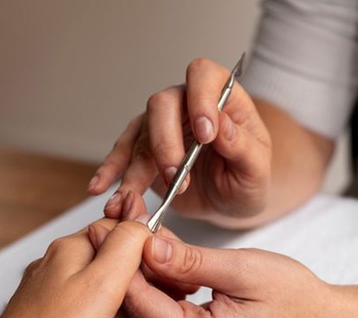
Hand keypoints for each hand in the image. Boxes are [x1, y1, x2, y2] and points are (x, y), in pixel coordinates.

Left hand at [0, 216, 152, 317]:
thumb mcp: (102, 283)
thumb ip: (127, 245)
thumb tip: (143, 222)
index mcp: (68, 248)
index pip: (119, 227)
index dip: (148, 244)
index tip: (167, 268)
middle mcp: (56, 264)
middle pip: (110, 252)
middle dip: (138, 268)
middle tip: (162, 292)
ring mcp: (50, 292)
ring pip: (99, 278)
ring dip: (124, 291)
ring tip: (143, 311)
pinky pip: (87, 303)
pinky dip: (108, 310)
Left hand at [87, 222, 336, 317]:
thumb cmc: (291, 295)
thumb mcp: (243, 269)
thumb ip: (193, 262)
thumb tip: (147, 246)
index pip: (137, 298)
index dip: (119, 255)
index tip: (111, 218)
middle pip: (128, 302)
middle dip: (121, 255)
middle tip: (121, 211)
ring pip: (137, 303)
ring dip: (133, 261)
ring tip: (138, 219)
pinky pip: (152, 304)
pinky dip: (149, 272)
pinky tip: (157, 244)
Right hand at [89, 58, 271, 223]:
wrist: (232, 200)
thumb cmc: (248, 178)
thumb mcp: (257, 167)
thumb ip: (241, 146)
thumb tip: (220, 127)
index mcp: (221, 98)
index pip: (203, 77)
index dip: (201, 100)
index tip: (207, 135)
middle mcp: (186, 104)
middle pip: (162, 104)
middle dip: (166, 143)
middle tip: (177, 178)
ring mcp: (162, 125)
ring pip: (140, 135)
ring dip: (136, 169)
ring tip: (132, 199)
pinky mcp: (145, 150)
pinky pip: (123, 156)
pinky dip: (111, 172)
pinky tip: (100, 188)